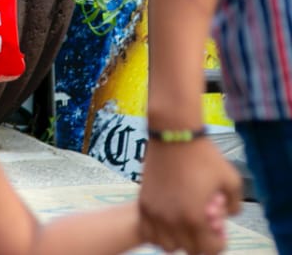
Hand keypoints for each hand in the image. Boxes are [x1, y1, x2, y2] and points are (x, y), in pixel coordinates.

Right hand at [138, 138, 240, 254]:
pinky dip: (158, 233)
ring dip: (177, 240)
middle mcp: (171, 220)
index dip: (218, 242)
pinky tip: (167, 220)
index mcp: (194, 218)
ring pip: (165, 245)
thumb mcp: (232, 180)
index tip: (218, 228)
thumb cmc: (204, 155)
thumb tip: (226, 215)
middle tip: (203, 222)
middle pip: (187, 249)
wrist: (173, 134)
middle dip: (199, 240)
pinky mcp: (142, 202)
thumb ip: (235, 205)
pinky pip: (147, 231)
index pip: (208, 249)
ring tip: (183, 224)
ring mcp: (154, 212)